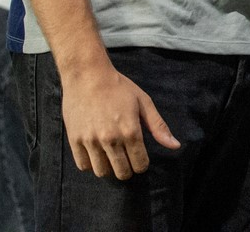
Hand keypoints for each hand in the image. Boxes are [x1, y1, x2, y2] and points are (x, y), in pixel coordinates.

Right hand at [61, 62, 179, 178]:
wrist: (88, 76)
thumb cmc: (119, 87)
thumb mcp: (144, 102)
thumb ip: (158, 127)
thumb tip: (175, 146)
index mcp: (130, 130)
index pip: (140, 164)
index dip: (142, 164)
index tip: (140, 159)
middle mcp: (110, 139)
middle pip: (122, 172)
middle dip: (127, 169)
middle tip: (126, 159)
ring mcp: (91, 141)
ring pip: (101, 172)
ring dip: (109, 168)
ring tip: (111, 156)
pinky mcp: (74, 140)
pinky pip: (83, 165)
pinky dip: (90, 163)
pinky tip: (96, 153)